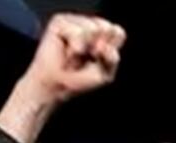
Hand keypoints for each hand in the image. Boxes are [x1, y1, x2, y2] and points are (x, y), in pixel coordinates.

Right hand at [0, 14, 125, 142]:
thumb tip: (101, 45)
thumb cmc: (79, 80)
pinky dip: (74, 47)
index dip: (111, 48)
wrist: (57, 86)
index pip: (118, 32)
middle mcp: (89, 25)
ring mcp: (75, 22)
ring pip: (92, 29)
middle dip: (98, 49)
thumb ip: (112, 57)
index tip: (99, 60)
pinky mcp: (60, 22)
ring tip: (75, 56)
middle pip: (107, 28)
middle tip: (86, 58)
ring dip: (85, 49)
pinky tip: (68, 53)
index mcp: (103, 36)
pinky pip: (77, 31)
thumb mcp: (105, 73)